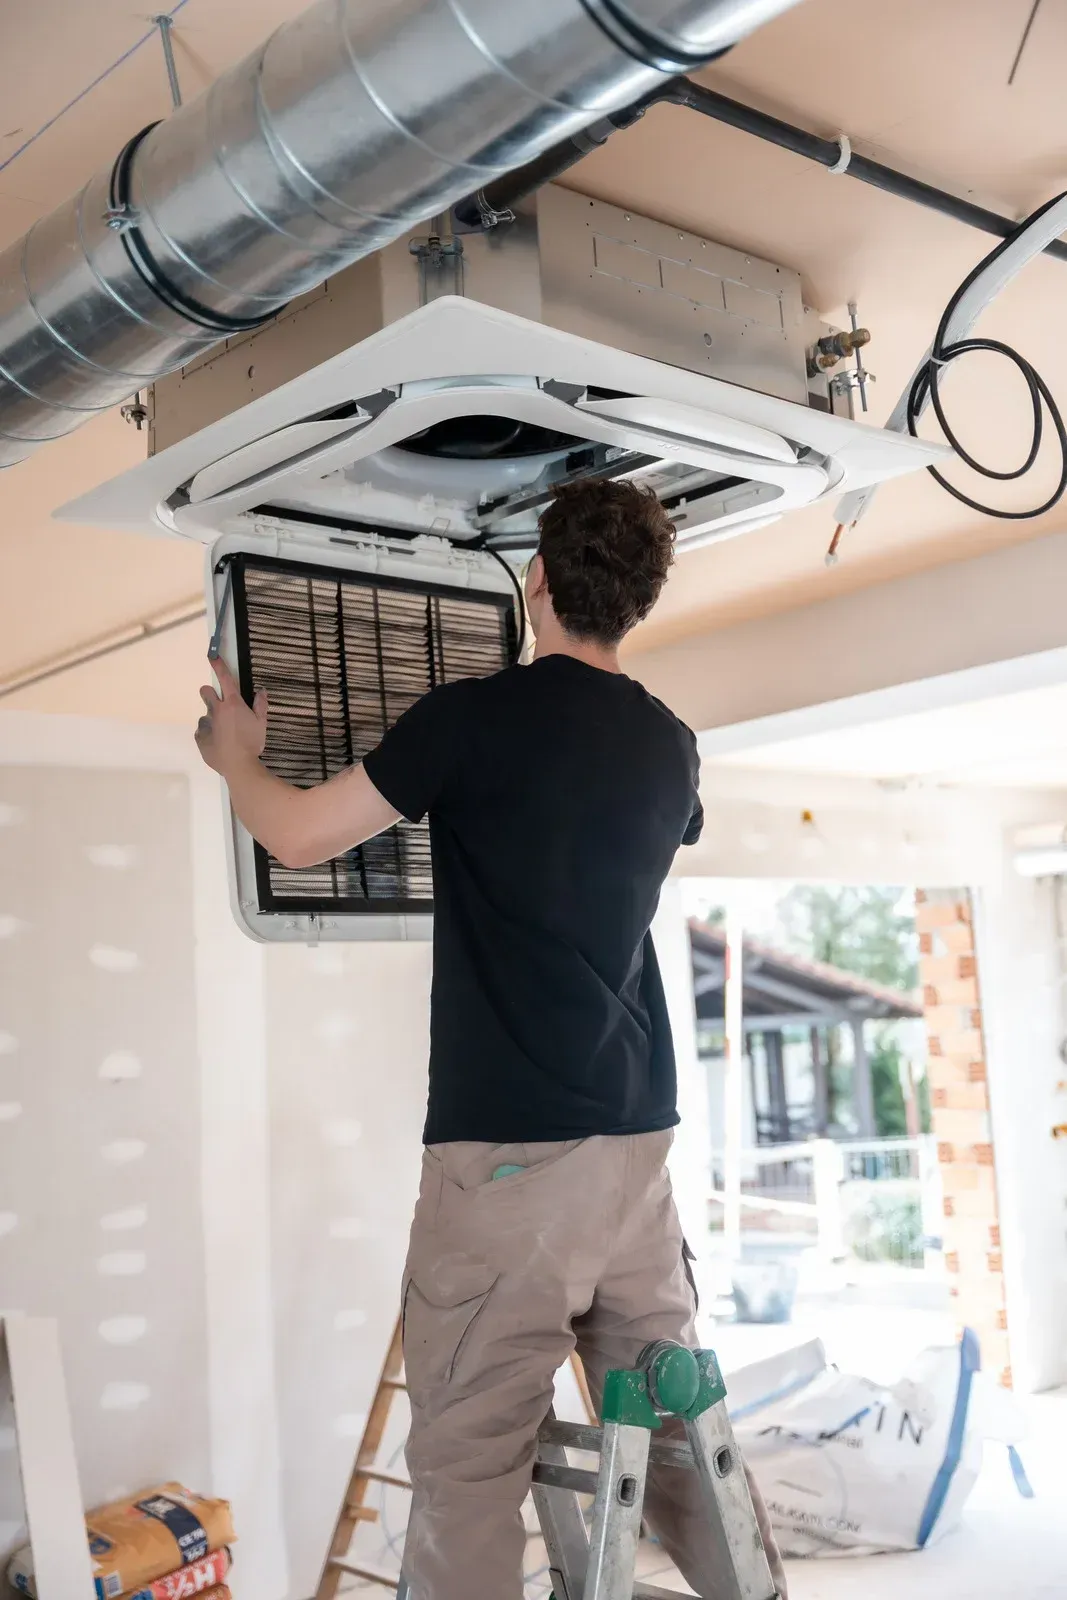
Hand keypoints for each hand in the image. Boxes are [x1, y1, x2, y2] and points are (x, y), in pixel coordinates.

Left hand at [195, 657, 267, 775]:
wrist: (239, 766)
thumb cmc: (252, 743)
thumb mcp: (261, 724)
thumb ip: (260, 705)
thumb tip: (261, 690)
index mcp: (232, 704)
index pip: (225, 679)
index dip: (219, 666)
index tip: (212, 656)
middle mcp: (216, 710)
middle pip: (205, 692)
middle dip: (209, 694)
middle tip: (220, 706)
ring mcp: (206, 724)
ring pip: (205, 715)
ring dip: (212, 720)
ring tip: (224, 734)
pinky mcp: (200, 738)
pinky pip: (202, 732)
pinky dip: (208, 735)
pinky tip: (218, 744)